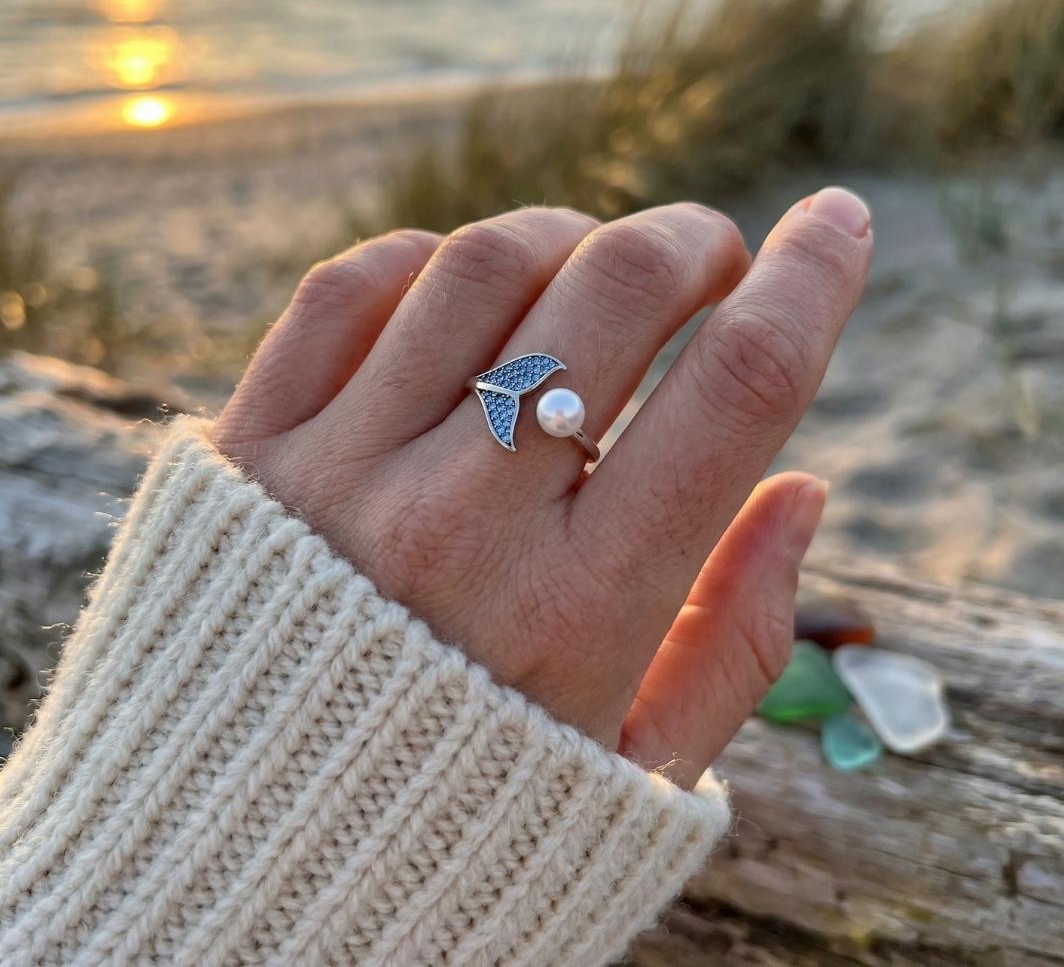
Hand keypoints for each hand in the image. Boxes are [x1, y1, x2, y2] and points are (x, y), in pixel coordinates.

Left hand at [213, 188, 871, 786]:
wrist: (244, 862)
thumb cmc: (466, 819)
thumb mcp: (640, 771)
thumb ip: (738, 635)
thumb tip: (801, 483)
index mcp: (578, 614)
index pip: (735, 393)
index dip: (814, 282)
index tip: (843, 224)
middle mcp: (456, 527)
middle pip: (611, 291)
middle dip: (690, 242)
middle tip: (711, 258)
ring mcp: (337, 475)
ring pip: (484, 265)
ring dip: (568, 237)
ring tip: (592, 270)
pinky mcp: (249, 449)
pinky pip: (350, 289)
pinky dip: (431, 262)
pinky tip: (468, 296)